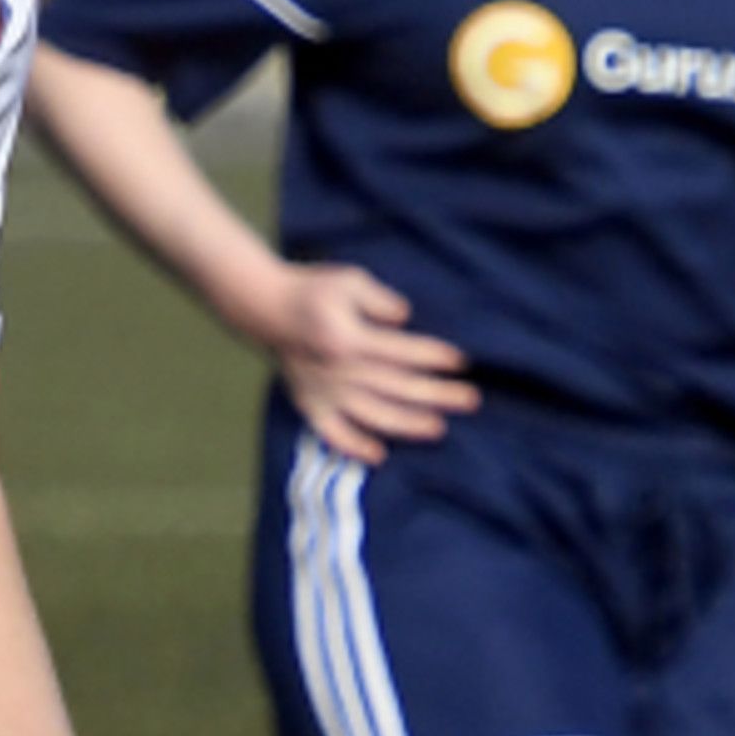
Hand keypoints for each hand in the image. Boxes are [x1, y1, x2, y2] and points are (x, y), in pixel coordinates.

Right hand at [230, 254, 471, 458]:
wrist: (264, 307)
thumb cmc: (312, 290)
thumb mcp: (348, 280)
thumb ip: (378, 300)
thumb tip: (403, 318)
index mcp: (348, 338)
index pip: (400, 350)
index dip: (432, 356)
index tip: (460, 361)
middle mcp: (338, 370)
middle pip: (395, 386)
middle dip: (435, 394)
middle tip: (470, 400)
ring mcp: (323, 391)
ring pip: (371, 414)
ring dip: (406, 423)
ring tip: (438, 428)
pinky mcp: (309, 403)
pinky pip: (331, 433)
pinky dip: (353, 446)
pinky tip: (379, 455)